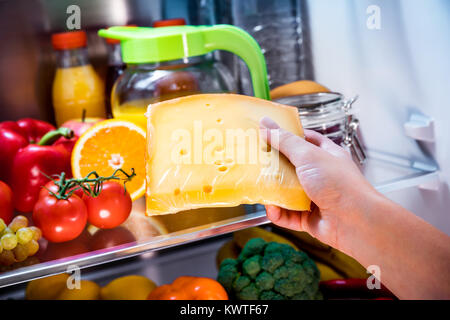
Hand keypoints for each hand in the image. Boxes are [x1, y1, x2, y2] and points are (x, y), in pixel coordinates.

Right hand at [259, 116, 377, 250]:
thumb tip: (266, 124)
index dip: (288, 136)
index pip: (305, 141)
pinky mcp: (310, 218)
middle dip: (274, 167)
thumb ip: (285, 140)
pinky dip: (279, 213)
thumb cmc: (340, 184)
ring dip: (274, 192)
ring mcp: (315, 198)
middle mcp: (321, 176)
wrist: (356, 222)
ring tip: (262, 189)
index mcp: (326, 156)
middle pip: (292, 168)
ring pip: (287, 193)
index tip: (269, 134)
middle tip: (257, 163)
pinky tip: (273, 209)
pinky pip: (288, 215)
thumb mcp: (308, 155)